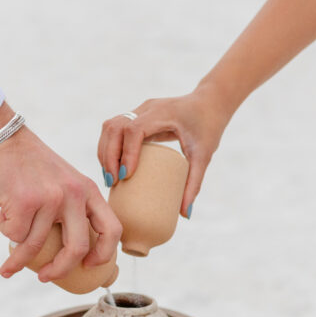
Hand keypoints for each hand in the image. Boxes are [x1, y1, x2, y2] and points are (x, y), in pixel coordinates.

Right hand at [0, 103, 121, 281]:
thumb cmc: (28, 165)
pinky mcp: (25, 201)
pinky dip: (6, 232)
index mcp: (88, 190)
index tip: (91, 266)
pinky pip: (15, 234)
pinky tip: (3, 219)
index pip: (111, 228)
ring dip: (18, 261)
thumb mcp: (61, 181)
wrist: (1, 136)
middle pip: (77, 248)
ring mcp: (50, 197)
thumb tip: (67, 252)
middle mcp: (74, 194)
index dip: (105, 253)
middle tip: (46, 278)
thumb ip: (68, 207)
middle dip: (60, 271)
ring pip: (36, 246)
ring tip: (8, 269)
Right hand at [97, 84, 230, 217]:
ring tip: (110, 178)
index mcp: (162, 113)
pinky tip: (112, 167)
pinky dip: (108, 147)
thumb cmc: (209, 126)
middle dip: (109, 155)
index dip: (126, 152)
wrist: (210, 102)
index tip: (125, 176)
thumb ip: (194, 183)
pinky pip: (114, 129)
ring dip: (105, 151)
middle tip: (112, 182)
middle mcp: (147, 108)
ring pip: (110, 126)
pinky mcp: (136, 116)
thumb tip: (186, 214)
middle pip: (115, 126)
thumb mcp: (204, 155)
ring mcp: (139, 110)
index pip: (134, 129)